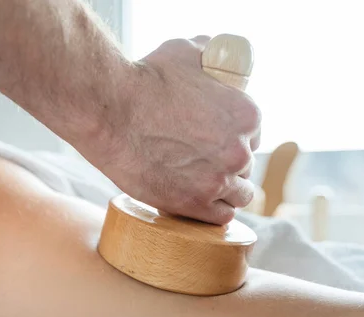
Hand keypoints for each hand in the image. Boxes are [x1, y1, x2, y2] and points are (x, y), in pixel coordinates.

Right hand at [92, 36, 260, 224]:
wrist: (110, 111)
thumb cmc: (145, 78)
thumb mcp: (187, 51)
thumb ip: (212, 54)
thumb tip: (217, 54)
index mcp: (247, 114)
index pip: (253, 135)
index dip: (235, 139)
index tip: (217, 143)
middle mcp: (239, 150)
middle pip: (245, 166)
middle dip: (228, 164)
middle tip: (204, 163)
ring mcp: (217, 180)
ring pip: (240, 195)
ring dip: (227, 191)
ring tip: (205, 187)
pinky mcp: (193, 204)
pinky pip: (220, 218)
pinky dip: (213, 212)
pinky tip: (201, 203)